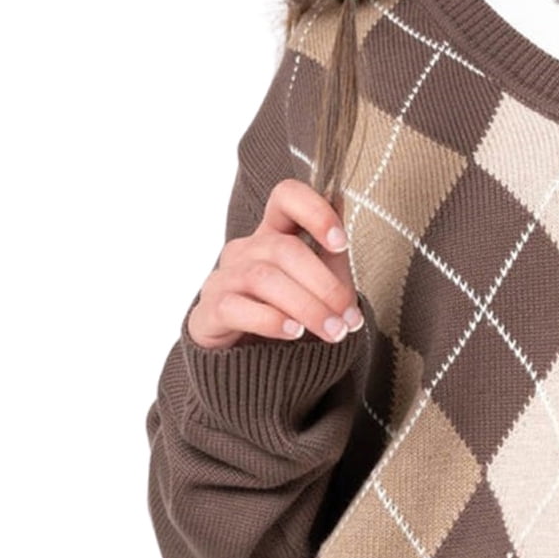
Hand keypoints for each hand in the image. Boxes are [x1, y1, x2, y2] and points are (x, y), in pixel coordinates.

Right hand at [186, 178, 362, 349]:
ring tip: (333, 332)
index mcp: (274, 235)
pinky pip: (236, 307)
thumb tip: (340, 200)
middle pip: (284, 249)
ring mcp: (224, 278)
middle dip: (324, 285)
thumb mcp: (319, 285)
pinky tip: (294, 332)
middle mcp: (246, 250)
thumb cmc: (288, 313)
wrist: (250, 360)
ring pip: (264, 278)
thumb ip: (331, 254)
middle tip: (348, 318)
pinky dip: (270, 320)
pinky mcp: (210, 311)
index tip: (341, 244)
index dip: (314, 212)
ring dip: (307, 307)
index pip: (286, 197)